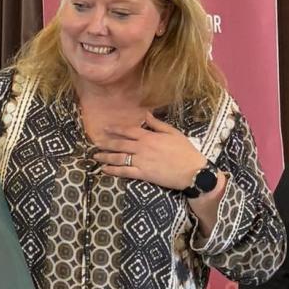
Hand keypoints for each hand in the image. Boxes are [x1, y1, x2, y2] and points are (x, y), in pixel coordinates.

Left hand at [92, 112, 206, 190]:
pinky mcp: (143, 174)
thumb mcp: (173, 133)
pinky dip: (113, 170)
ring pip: (119, 158)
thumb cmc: (185, 151)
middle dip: (106, 143)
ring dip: (106, 157)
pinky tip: (105, 169)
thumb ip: (157, 124)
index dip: (115, 129)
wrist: (193, 171)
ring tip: (96, 156)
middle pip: (120, 144)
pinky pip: (124, 172)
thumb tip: (146, 114)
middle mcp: (143, 148)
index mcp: (150, 137)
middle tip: (95, 143)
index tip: (105, 128)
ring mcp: (141, 161)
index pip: (128, 131)